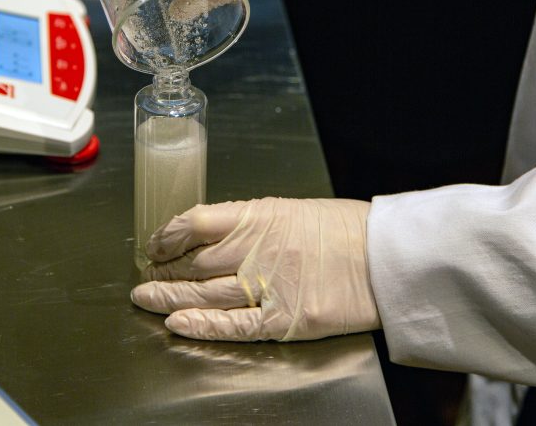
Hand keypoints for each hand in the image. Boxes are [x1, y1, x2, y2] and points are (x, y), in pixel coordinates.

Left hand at [132, 197, 379, 340]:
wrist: (388, 257)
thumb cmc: (345, 230)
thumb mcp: (291, 211)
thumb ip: (250, 223)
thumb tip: (209, 237)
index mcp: (259, 216)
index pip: (194, 221)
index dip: (167, 235)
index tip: (156, 243)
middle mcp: (258, 250)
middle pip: (194, 262)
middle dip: (164, 271)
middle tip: (146, 276)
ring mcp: (270, 286)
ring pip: (204, 294)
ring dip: (169, 297)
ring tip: (146, 299)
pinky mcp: (284, 319)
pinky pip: (233, 325)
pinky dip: (201, 324)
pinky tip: (177, 322)